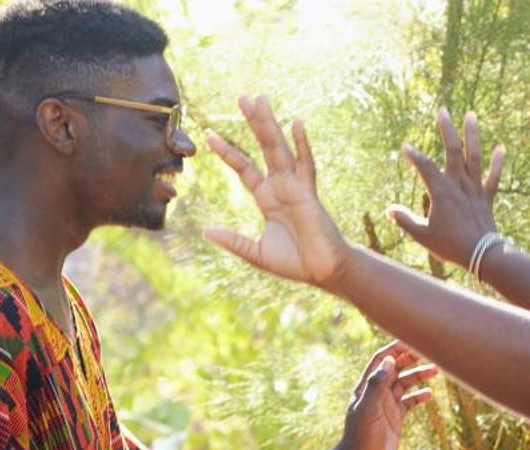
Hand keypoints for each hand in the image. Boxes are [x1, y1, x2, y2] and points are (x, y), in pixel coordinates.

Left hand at [205, 95, 352, 287]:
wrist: (323, 273)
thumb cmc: (295, 263)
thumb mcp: (256, 253)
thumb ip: (233, 240)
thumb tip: (206, 231)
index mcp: (267, 198)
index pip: (245, 168)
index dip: (228, 152)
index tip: (209, 134)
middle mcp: (280, 186)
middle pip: (263, 147)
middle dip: (254, 123)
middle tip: (242, 97)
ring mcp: (295, 186)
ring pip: (279, 148)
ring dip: (269, 124)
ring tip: (259, 99)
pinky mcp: (308, 192)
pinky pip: (305, 164)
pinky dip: (302, 144)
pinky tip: (297, 123)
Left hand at [333, 341, 439, 449]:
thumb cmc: (360, 439)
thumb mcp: (367, 410)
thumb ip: (376, 385)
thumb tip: (390, 361)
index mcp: (367, 387)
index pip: (382, 360)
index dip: (396, 348)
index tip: (412, 339)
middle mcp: (377, 394)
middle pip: (396, 368)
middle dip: (411, 358)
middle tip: (431, 350)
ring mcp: (387, 406)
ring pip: (405, 384)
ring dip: (419, 375)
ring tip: (437, 370)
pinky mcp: (395, 419)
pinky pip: (410, 402)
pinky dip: (420, 396)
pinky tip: (430, 394)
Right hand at [389, 109, 506, 269]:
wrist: (482, 256)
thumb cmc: (450, 247)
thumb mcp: (423, 236)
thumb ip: (406, 221)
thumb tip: (390, 210)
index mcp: (441, 192)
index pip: (424, 166)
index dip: (414, 156)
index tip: (405, 148)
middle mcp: (458, 185)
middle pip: (452, 150)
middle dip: (446, 129)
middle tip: (442, 110)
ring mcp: (474, 189)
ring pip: (474, 157)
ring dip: (472, 135)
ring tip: (471, 115)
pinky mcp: (487, 198)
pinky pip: (493, 178)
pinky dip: (498, 163)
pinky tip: (501, 147)